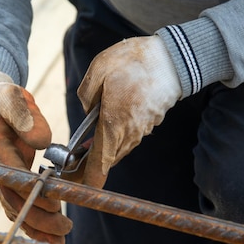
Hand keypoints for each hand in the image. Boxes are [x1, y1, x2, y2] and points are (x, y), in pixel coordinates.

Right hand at [0, 67, 72, 243]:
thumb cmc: (2, 98)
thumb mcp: (11, 97)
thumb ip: (23, 115)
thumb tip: (41, 141)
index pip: (11, 179)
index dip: (32, 195)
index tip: (55, 204)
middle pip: (14, 202)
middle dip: (39, 219)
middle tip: (66, 228)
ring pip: (16, 209)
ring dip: (36, 228)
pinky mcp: (8, 180)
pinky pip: (20, 205)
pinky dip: (34, 221)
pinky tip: (50, 237)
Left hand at [76, 35, 181, 187]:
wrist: (174, 58)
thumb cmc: (134, 62)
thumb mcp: (98, 70)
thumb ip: (86, 96)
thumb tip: (89, 113)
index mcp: (113, 123)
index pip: (99, 163)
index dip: (87, 178)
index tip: (74, 185)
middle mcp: (128, 133)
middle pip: (106, 160)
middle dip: (88, 166)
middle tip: (70, 168)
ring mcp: (141, 131)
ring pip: (117, 149)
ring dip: (101, 152)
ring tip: (84, 150)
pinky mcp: (148, 124)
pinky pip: (127, 138)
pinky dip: (114, 139)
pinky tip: (105, 128)